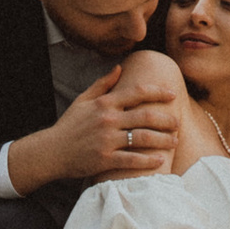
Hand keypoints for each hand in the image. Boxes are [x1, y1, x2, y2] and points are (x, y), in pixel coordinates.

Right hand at [14, 58, 179, 193]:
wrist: (51, 151)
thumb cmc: (69, 126)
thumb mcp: (83, 100)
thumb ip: (103, 84)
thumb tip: (120, 67)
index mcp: (104, 103)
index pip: (137, 92)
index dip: (158, 92)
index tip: (172, 94)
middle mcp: (107, 119)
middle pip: (146, 116)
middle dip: (166, 119)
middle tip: (178, 122)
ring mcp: (106, 140)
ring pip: (142, 138)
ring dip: (163, 140)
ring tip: (175, 141)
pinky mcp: (104, 159)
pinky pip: (132, 159)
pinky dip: (148, 160)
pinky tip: (161, 160)